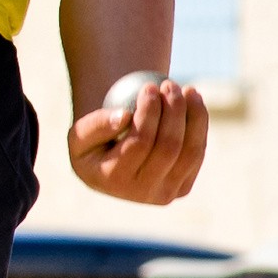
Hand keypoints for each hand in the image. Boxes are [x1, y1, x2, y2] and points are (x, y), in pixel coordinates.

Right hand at [71, 75, 205, 203]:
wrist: (109, 166)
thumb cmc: (92, 144)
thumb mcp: (78, 134)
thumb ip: (96, 126)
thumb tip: (124, 116)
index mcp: (113, 180)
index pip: (139, 143)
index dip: (148, 113)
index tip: (149, 86)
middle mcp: (143, 193)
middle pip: (168, 147)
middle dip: (173, 111)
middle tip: (170, 85)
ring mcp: (166, 193)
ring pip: (190, 151)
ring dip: (193, 117)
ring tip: (188, 89)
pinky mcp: (183, 188)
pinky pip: (197, 153)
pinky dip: (199, 126)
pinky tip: (195, 102)